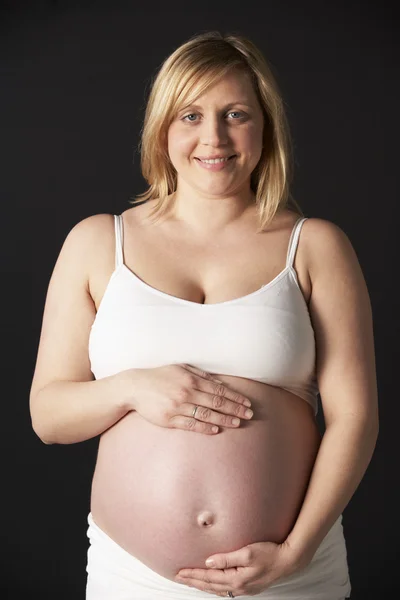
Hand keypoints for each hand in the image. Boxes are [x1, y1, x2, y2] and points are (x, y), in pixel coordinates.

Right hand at [122, 363, 253, 434]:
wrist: (135, 387)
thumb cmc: (160, 376)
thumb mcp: (181, 368)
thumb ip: (201, 375)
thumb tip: (220, 384)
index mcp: (191, 379)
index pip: (219, 390)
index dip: (235, 397)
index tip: (247, 403)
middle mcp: (187, 393)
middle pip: (216, 403)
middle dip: (235, 409)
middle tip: (249, 415)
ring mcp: (178, 407)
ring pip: (206, 415)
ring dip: (224, 420)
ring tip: (238, 423)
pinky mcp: (169, 419)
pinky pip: (190, 425)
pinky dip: (204, 428)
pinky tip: (216, 430)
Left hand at [175, 539, 306, 596]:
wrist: (289, 561)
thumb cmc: (270, 553)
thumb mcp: (248, 552)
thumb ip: (227, 558)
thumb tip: (208, 562)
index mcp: (236, 580)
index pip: (208, 578)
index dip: (193, 575)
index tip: (179, 572)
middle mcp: (238, 588)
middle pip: (210, 586)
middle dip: (194, 581)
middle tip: (179, 578)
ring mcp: (244, 589)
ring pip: (217, 589)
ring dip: (203, 585)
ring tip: (192, 581)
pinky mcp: (249, 586)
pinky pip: (226, 590)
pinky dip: (215, 587)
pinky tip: (213, 584)